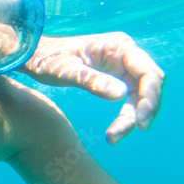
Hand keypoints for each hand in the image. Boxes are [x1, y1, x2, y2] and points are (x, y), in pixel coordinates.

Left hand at [20, 32, 163, 143]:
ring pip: (142, 95)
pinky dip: (126, 115)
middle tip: (127, 132)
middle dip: (144, 110)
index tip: (139, 122)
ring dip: (134, 117)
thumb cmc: (46, 58)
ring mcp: (123, 65)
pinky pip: (131, 98)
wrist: (34, 55)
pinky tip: (113, 132)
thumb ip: (90, 80)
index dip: (149, 98)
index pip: (148, 73)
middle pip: (150, 84)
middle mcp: (126, 53)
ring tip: (114, 137)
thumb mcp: (63, 71)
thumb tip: (122, 94)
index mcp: (118, 46)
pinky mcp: (117, 77)